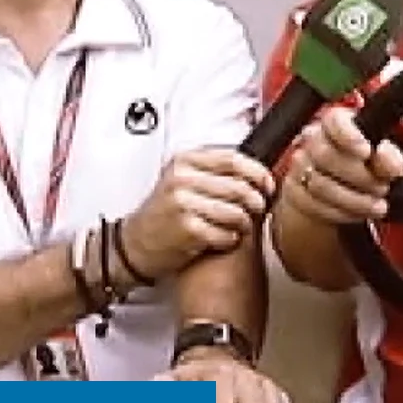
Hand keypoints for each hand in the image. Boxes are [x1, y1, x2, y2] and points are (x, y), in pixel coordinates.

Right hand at [121, 149, 276, 277]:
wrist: (135, 243)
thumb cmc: (163, 213)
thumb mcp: (181, 180)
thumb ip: (212, 171)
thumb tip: (256, 172)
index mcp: (184, 161)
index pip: (233, 159)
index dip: (257, 173)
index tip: (268, 185)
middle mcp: (182, 179)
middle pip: (239, 186)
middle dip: (256, 201)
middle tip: (258, 210)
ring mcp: (183, 204)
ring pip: (236, 212)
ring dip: (245, 223)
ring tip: (240, 227)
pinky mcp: (187, 229)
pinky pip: (226, 234)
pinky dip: (231, 239)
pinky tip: (224, 239)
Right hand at [282, 107, 402, 225]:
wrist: (346, 186)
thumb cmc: (367, 164)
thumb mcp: (384, 156)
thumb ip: (389, 157)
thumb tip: (389, 162)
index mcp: (336, 123)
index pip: (334, 122)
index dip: (349, 136)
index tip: (367, 152)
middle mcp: (313, 141)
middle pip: (326, 157)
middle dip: (360, 178)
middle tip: (383, 188)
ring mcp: (300, 166)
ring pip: (320, 186)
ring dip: (354, 201)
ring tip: (377, 205)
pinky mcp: (295, 191)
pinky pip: (314, 206)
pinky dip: (341, 214)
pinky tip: (359, 214)